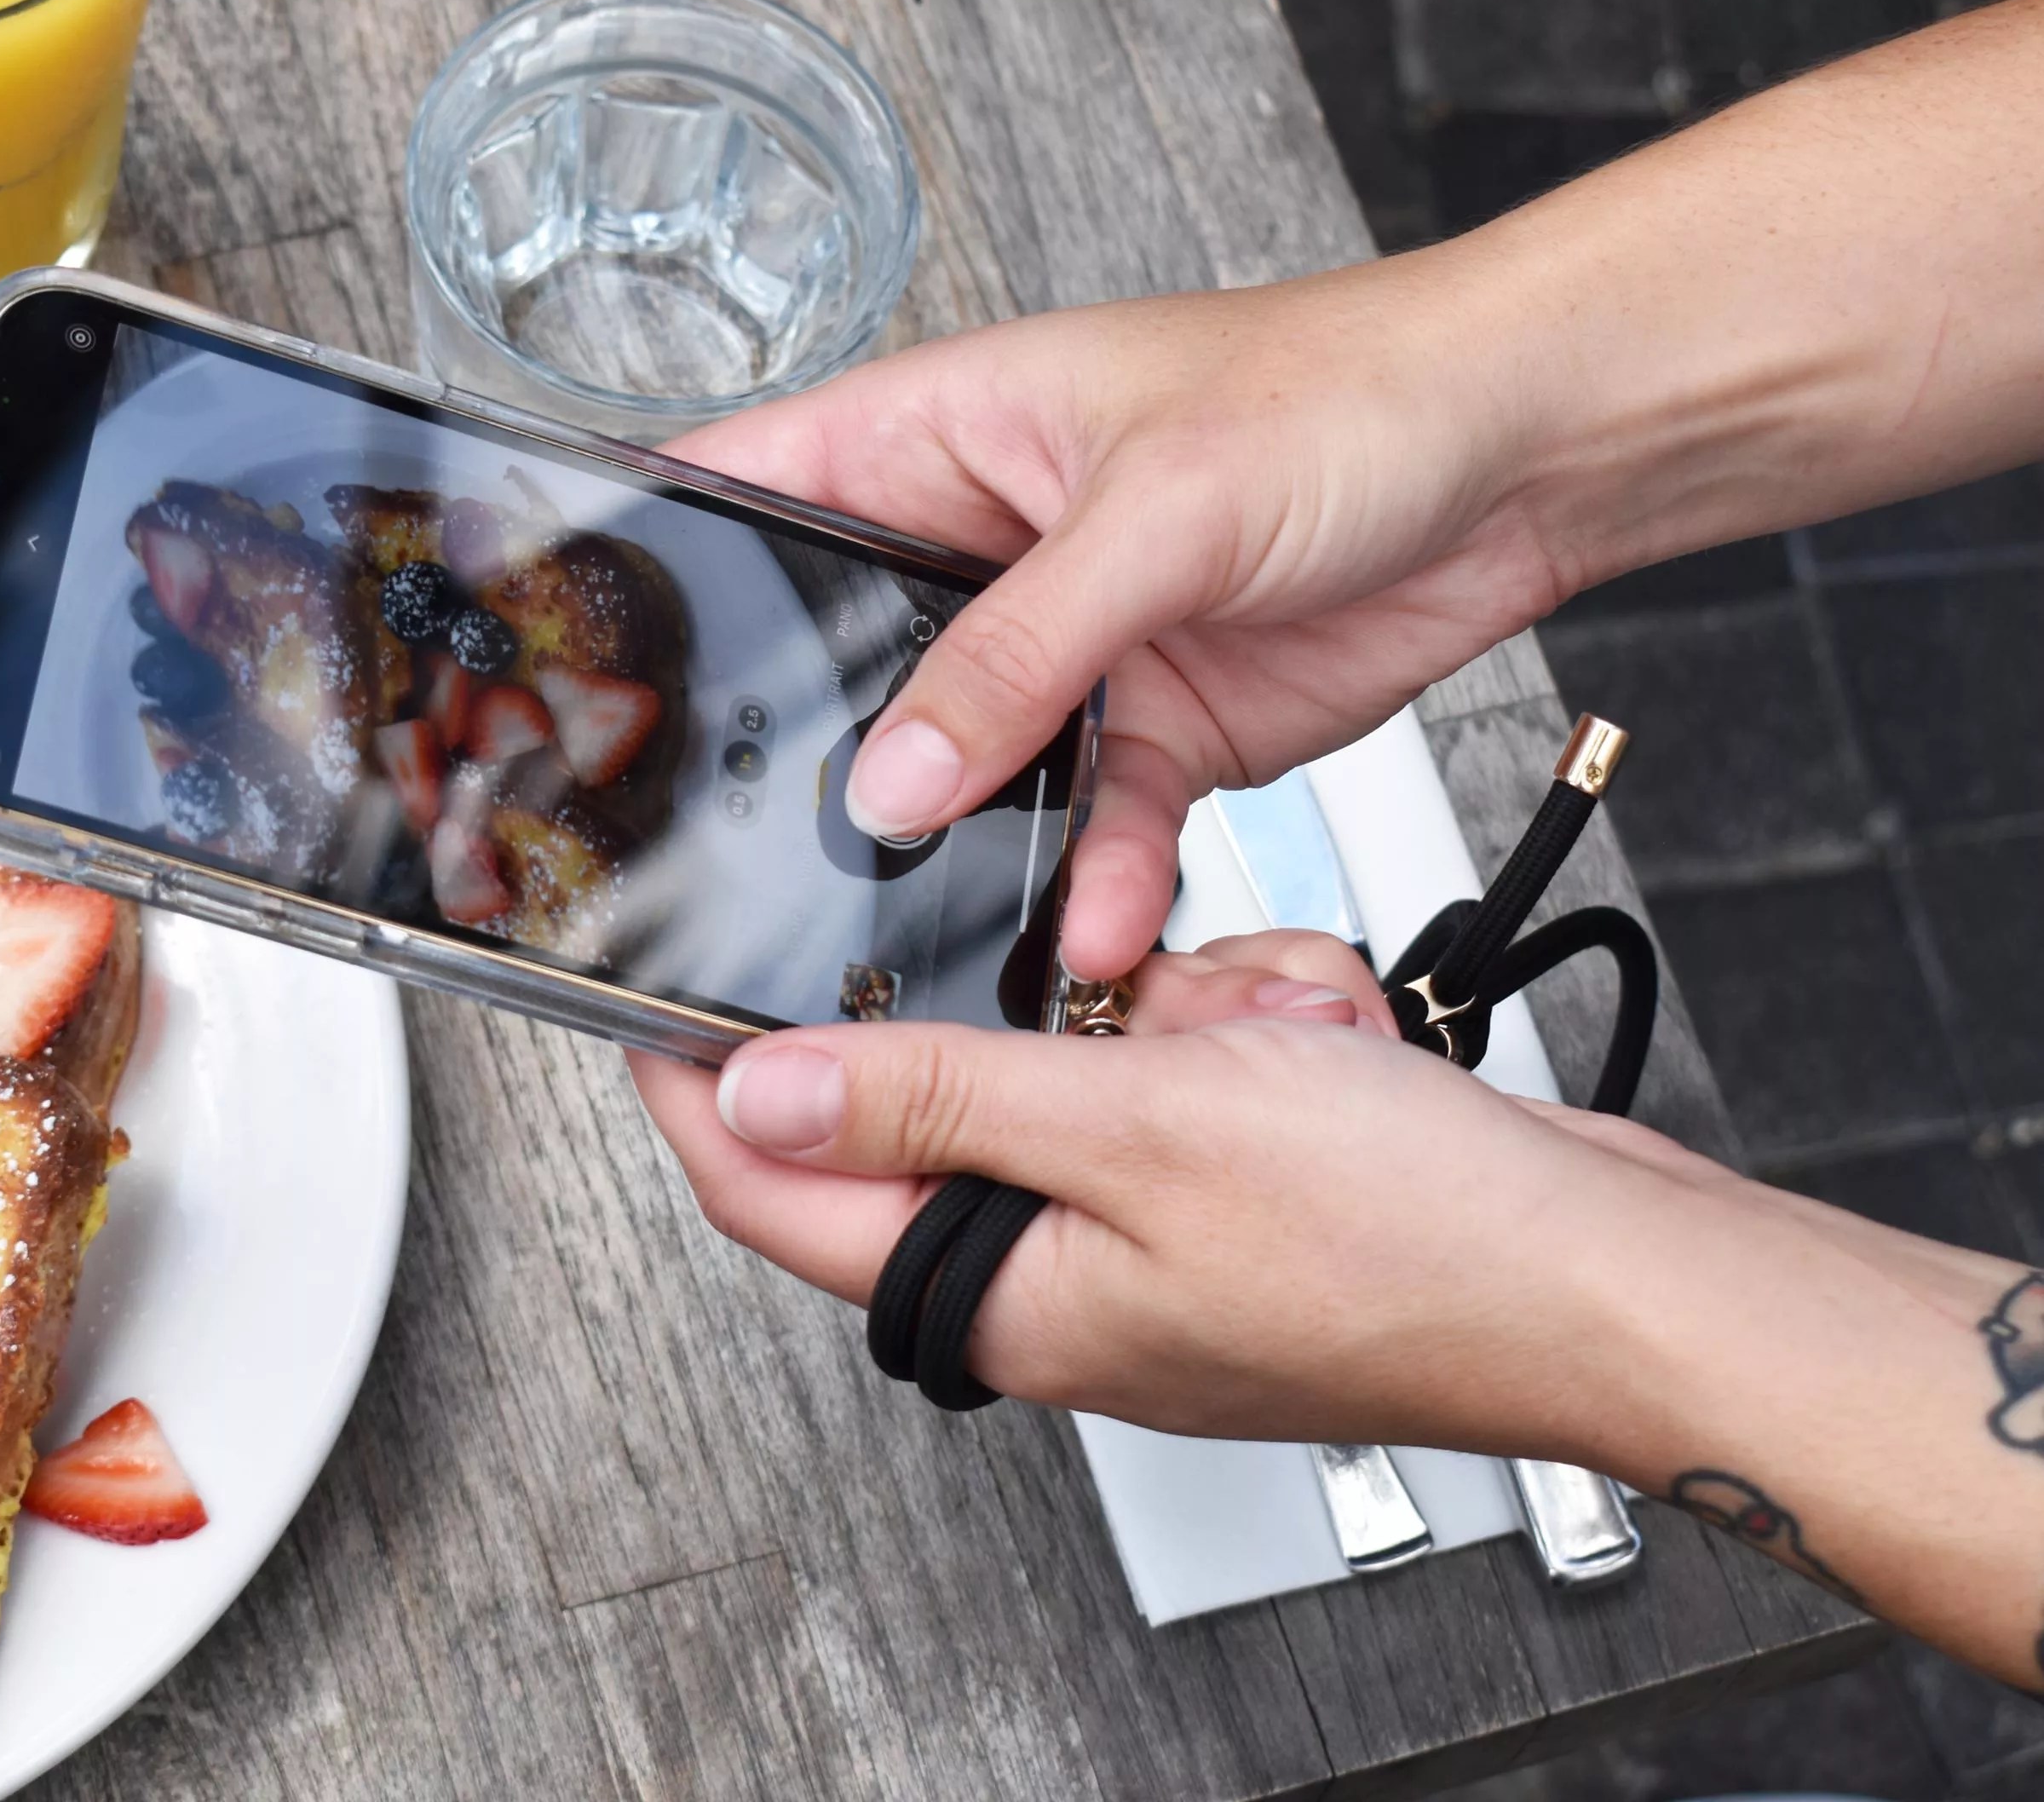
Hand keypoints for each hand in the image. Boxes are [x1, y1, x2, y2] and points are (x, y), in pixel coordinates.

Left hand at [632, 930, 1731, 1455]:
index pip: (774, 1186)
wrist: (1618, 1275)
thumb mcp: (1137, 1125)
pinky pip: (1181, 1063)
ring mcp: (1151, 1232)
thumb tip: (761, 1089)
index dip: (700, 1084)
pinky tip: (1317, 1038)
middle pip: (947, 1094)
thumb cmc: (1416, 1243)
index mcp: (999, 1297)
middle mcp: (1059, 1278)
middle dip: (1027, 1007)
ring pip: (1080, 1054)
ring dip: (1167, 1008)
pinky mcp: (1236, 1185)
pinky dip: (1245, 1024)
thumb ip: (932, 1099)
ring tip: (1266, 1027)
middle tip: (1116, 977)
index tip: (656, 994)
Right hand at [663, 273, 1569, 978]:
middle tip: (773, 871)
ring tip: (954, 939)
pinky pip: (1083, 830)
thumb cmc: (1344, 394)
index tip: (600, 686)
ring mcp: (1057, 650)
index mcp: (931, 438)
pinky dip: (1089, 886)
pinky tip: (1097, 930)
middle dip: (816, 776)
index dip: (661, 580)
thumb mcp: (1153, 513)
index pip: (744, 497)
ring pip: (961, 783)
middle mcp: (973, 550)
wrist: (1527, 453)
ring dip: (965, 862)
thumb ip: (1012, 656)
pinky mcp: (1144, 729)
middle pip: (839, 676)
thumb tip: (893, 780)